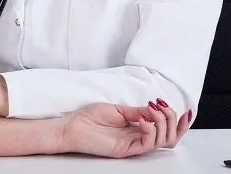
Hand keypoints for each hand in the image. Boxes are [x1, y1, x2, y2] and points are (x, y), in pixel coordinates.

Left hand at [62, 100, 191, 157]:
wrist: (71, 126)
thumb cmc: (89, 117)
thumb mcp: (118, 109)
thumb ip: (138, 111)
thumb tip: (156, 107)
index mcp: (138, 127)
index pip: (166, 129)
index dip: (179, 122)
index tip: (185, 111)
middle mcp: (138, 137)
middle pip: (170, 137)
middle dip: (173, 120)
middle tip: (163, 106)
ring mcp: (133, 144)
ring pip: (163, 142)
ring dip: (163, 123)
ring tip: (152, 110)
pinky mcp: (126, 150)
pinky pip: (147, 145)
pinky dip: (151, 131)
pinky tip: (143, 120)